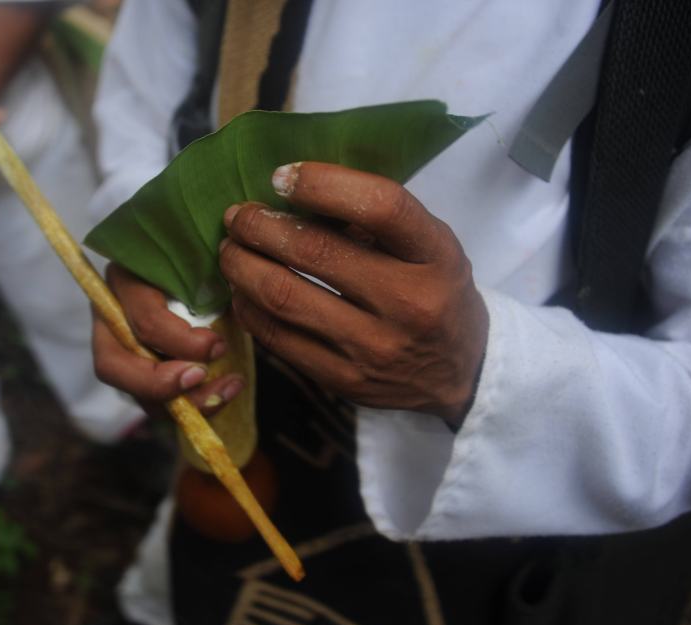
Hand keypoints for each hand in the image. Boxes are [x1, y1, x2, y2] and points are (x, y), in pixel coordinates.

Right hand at [92, 264, 245, 416]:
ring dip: (180, 402)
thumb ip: (210, 275)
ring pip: (131, 391)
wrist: (206, 278)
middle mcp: (111, 316)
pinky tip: (221, 395)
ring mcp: (119, 349)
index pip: (142, 319)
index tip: (217, 346)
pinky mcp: (136, 374)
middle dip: (159, 381)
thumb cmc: (204, 267)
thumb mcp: (206, 263)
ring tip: (225, 391)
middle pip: (113, 363)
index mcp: (126, 280)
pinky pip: (152, 403)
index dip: (178, 340)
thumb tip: (237, 292)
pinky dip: (187, 407)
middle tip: (202, 377)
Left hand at [219, 161, 487, 425]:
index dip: (323, 183)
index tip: (282, 177)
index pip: (381, 206)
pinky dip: (249, 308)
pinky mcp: (344, 381)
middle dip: (260, 226)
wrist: (459, 372)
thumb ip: (374, 218)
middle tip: (238, 215)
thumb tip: (291, 189)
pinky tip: (241, 289)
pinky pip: (278, 340)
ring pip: (284, 298)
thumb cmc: (434, 290)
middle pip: (315, 252)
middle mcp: (409, 303)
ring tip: (230, 248)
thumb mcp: (429, 246)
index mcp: (436, 256)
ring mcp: (374, 348)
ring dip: (242, 266)